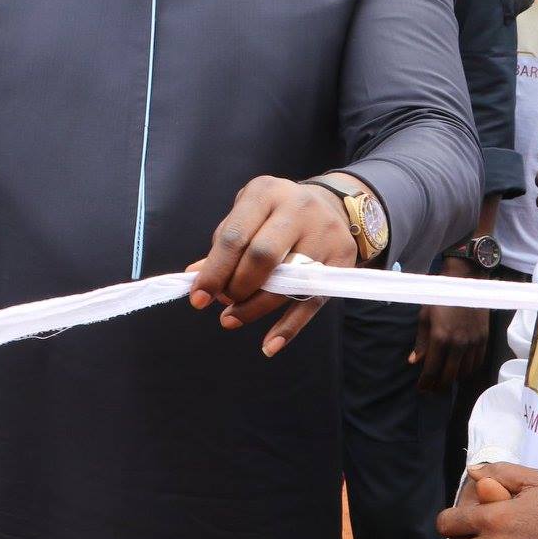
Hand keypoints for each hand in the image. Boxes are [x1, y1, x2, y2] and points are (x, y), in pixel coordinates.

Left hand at [188, 176, 357, 356]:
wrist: (332, 205)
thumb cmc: (276, 213)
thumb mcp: (247, 215)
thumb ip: (224, 243)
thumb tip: (195, 276)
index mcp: (265, 193)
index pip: (235, 236)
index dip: (214, 270)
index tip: (197, 297)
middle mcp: (298, 209)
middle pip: (262, 257)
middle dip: (237, 287)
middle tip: (223, 304)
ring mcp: (324, 234)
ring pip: (287, 282)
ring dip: (255, 308)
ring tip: (232, 319)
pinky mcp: (342, 260)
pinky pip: (311, 301)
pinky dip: (289, 327)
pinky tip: (270, 345)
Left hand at [413, 257, 492, 392]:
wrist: (466, 283)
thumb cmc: (440, 298)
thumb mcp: (424, 317)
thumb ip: (421, 342)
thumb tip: (414, 361)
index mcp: (440, 337)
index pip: (431, 369)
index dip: (425, 382)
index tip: (421, 389)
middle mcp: (458, 343)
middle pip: (449, 376)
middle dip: (439, 386)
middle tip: (432, 390)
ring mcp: (473, 342)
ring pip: (464, 372)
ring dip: (453, 379)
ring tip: (445, 381)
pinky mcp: (484, 339)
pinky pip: (477, 363)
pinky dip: (468, 370)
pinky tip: (460, 371)